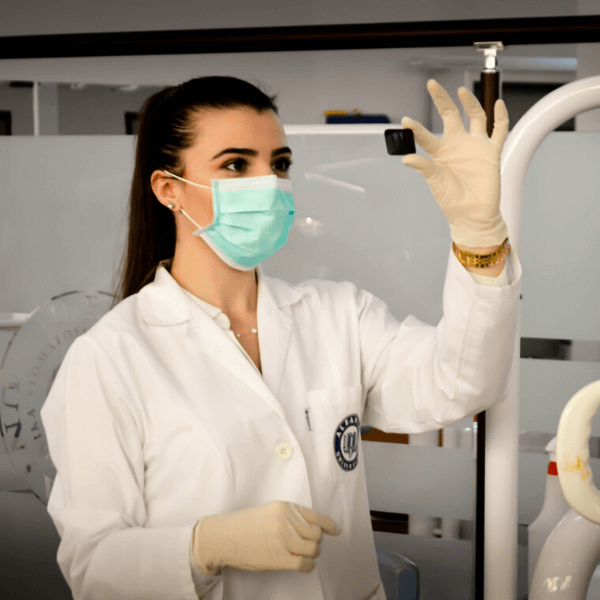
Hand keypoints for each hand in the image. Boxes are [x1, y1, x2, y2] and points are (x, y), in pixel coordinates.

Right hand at [192, 500, 341, 575]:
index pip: (315, 516)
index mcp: (286, 507)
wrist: (225, 536)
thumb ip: (289, 516)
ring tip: (303, 554)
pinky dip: (307, 566)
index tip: (336, 530)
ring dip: (311, 553)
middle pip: (316, 534)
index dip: (329, 525)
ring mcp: (283, 540)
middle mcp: (287, 521)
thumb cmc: (246, 524)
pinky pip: (304, 564)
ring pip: (313, 549)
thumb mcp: (270, 511)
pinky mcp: (279, 558)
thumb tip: (311, 527)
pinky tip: (302, 564)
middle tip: (308, 544)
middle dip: (315, 541)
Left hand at [400, 79, 509, 247]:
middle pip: (450, 116)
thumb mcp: (435, 183)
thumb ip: (424, 167)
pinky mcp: (492, 152)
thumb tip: (406, 158)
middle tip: (432, 84)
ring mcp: (475, 146)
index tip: (405, 121)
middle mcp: (457, 145)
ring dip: (469, 103)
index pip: (426, 136)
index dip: (416, 128)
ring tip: (461, 91)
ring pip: (475, 117)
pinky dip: (501, 117)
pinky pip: (499, 130)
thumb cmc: (452, 201)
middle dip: (442, 100)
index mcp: (440, 153)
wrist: (473, 215)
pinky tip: (498, 103)